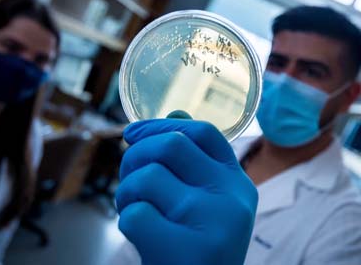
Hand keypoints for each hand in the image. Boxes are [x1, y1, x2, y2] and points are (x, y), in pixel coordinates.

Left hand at [116, 119, 257, 264]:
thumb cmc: (196, 244)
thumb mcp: (208, 201)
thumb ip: (194, 159)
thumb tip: (175, 113)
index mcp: (238, 183)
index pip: (203, 132)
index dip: (162, 125)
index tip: (132, 132)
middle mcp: (232, 198)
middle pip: (170, 145)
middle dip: (135, 155)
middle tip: (128, 177)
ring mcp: (213, 222)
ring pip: (147, 177)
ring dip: (126, 192)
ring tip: (133, 209)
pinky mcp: (188, 251)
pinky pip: (135, 215)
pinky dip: (127, 221)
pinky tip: (141, 235)